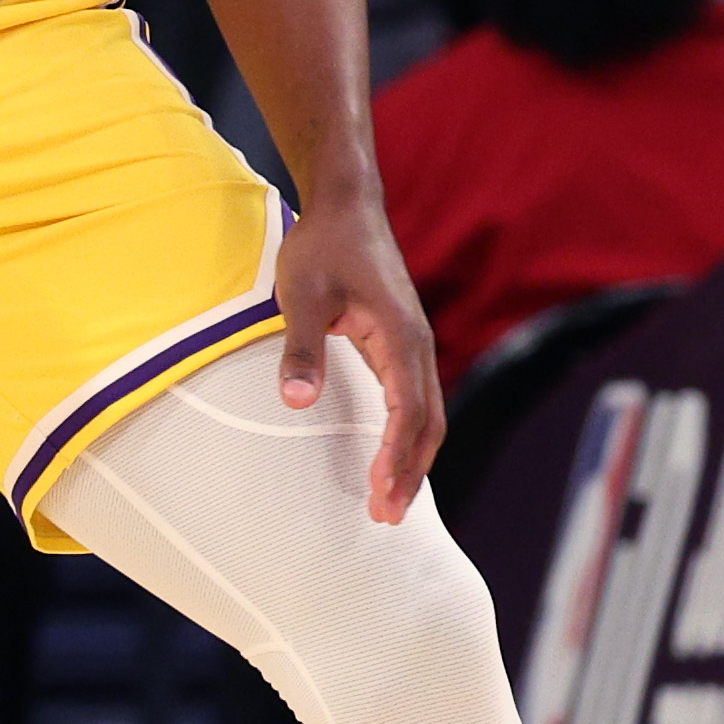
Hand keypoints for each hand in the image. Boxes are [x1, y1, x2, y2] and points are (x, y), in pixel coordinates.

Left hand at [276, 181, 442, 524]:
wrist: (346, 206)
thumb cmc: (323, 247)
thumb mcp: (302, 295)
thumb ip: (302, 348)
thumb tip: (296, 402)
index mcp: (402, 337)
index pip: (408, 412)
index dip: (396, 457)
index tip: (380, 493)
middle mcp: (418, 346)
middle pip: (427, 423)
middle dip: (410, 472)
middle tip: (386, 517)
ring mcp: (413, 346)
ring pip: (426, 415)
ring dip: (411, 460)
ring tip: (389, 502)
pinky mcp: (401, 345)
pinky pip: (414, 401)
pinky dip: (407, 436)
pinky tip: (390, 460)